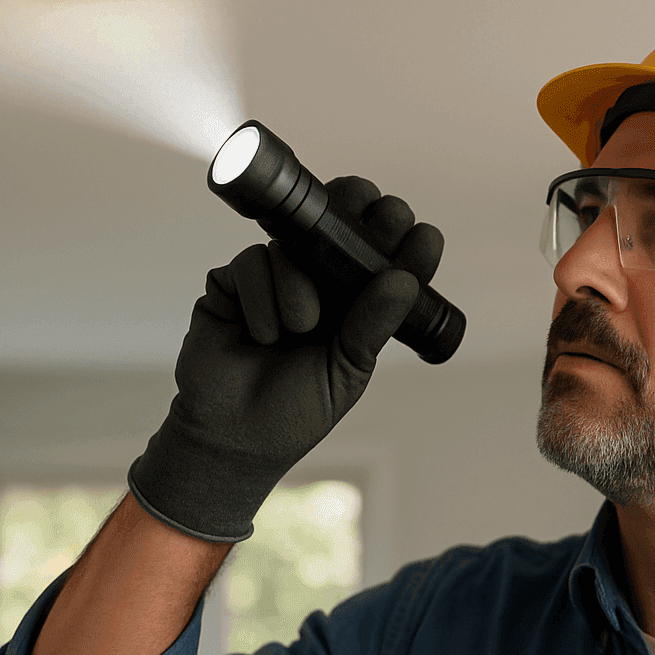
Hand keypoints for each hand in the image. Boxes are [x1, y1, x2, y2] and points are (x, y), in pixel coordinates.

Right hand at [128, 177, 443, 541]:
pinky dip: (261, 297)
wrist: (231, 439)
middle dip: (356, 214)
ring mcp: (273, 279)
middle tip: (365, 227)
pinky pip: (254, 261)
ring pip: (295, 246)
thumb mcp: (345, 373)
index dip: (401, 240)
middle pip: (340, 222)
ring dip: (300, 286)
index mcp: (352, 304)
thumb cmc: (292, 413)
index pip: (380, 257)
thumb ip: (371, 327)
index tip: (423, 235)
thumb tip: (405, 280)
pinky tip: (259, 334)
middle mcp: (316, 284)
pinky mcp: (232, 281)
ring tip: (298, 329)